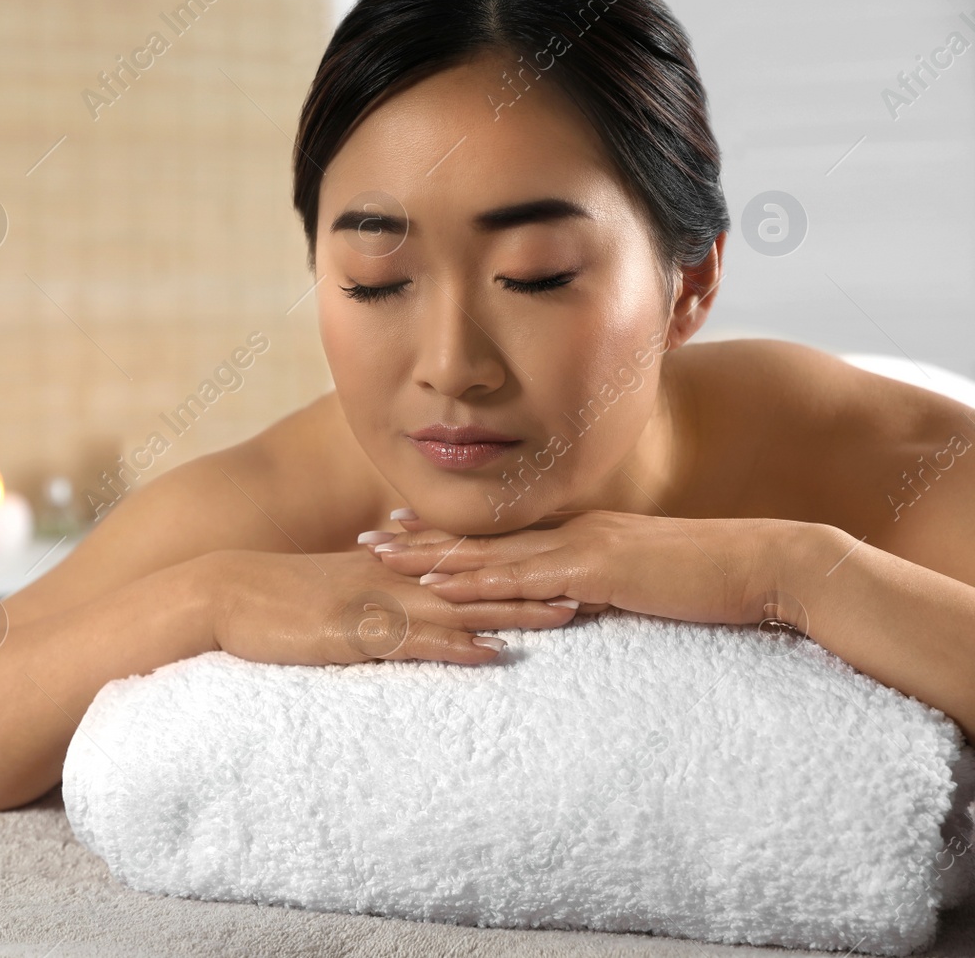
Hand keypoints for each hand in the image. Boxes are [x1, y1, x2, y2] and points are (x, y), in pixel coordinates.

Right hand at [197, 547, 580, 666]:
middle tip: (593, 578)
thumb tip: (397, 591)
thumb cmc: (267, 596)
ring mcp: (375, 603)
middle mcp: (390, 577)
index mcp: (385, 566)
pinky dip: (457, 646)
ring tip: (569, 613)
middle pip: (478, 577)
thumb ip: (364, 588)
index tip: (561, 558)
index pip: (464, 559)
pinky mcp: (355, 633)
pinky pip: (415, 641)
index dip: (515, 559)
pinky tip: (493, 653)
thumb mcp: (325, 585)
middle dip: (535, 579)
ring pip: (461, 605)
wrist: (221, 594)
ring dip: (515, 609)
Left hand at [361, 508, 786, 627]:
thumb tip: (576, 605)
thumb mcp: (647, 581)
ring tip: (381, 557)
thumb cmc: (713, 580)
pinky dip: (476, 581)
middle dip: (422, 538)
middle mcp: (572, 532)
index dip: (452, 533)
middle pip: (483, 538)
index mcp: (583, 534)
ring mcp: (581, 547)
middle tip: (368, 537)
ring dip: (431, 556)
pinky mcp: (596, 571)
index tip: (405, 530)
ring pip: (490, 554)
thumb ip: (607, 588)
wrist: (765, 566)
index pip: (504, 536)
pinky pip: (522, 579)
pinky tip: (438, 585)